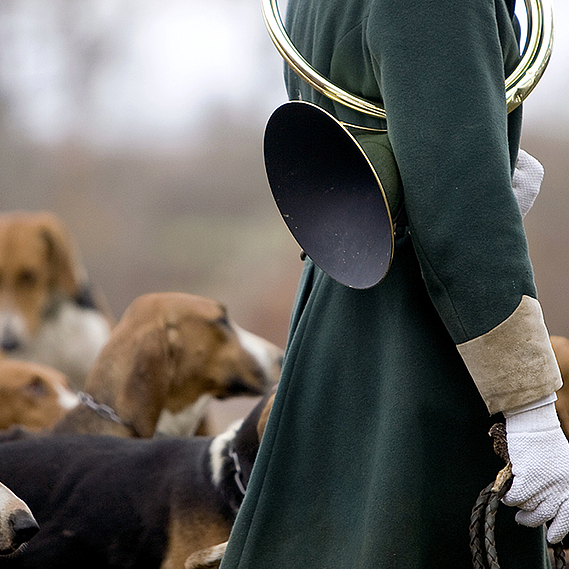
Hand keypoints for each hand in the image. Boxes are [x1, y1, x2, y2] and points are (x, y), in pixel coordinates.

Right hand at [502, 401, 568, 543]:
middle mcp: (561, 488)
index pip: (568, 517)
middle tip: (523, 520)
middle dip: (532, 521)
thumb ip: (558, 485)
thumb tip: (547, 505)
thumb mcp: (561, 466)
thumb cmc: (546, 441)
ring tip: (513, 503)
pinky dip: (509, 499)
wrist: (535, 424)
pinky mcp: (528, 478)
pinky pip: (516, 498)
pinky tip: (505, 496)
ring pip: (529, 508)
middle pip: (545, 516)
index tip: (551, 537)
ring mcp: (545, 484)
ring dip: (519, 508)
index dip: (558, 530)